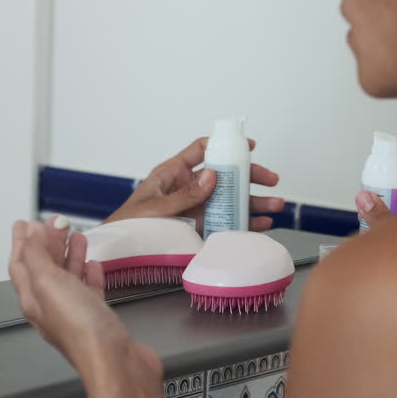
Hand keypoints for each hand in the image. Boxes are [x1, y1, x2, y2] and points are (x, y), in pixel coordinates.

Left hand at [8, 218, 162, 397]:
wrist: (114, 361)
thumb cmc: (79, 327)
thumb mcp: (48, 282)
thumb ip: (37, 255)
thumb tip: (30, 233)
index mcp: (33, 298)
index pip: (21, 264)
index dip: (21, 242)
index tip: (22, 223)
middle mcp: (52, 306)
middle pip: (45, 267)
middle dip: (47, 242)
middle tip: (53, 222)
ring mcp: (75, 312)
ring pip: (68, 276)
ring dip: (69, 254)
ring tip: (75, 234)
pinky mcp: (98, 317)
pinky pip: (90, 290)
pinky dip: (90, 273)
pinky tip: (93, 264)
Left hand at [105, 137, 283, 229]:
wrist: (120, 252)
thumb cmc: (129, 224)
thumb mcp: (155, 208)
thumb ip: (184, 195)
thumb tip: (212, 176)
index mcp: (172, 173)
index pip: (200, 151)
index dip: (224, 145)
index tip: (247, 146)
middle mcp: (187, 188)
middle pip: (223, 176)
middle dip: (249, 177)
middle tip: (271, 180)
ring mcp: (195, 208)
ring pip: (229, 200)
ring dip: (253, 202)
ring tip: (275, 206)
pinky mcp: (199, 228)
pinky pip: (225, 222)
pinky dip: (244, 223)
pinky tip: (261, 224)